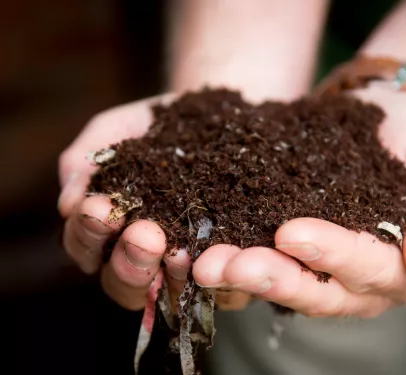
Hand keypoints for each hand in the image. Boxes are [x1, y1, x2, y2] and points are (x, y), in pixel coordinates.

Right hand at [58, 94, 252, 310]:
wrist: (218, 113)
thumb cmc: (158, 125)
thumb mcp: (116, 132)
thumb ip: (85, 162)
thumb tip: (67, 205)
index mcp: (110, 231)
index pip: (87, 249)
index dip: (87, 235)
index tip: (98, 207)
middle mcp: (146, 255)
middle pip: (125, 282)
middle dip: (129, 261)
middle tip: (142, 234)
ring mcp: (186, 262)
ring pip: (169, 290)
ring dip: (170, 273)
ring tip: (175, 248)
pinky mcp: (227, 261)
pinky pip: (220, 281)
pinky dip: (212, 272)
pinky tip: (210, 252)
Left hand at [193, 84, 405, 316]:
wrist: (381, 116)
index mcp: (403, 269)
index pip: (368, 269)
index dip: (331, 254)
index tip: (290, 232)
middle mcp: (359, 282)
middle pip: (317, 290)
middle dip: (273, 278)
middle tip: (229, 265)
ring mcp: (321, 270)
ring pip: (282, 282)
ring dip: (241, 276)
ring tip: (204, 263)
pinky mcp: (291, 252)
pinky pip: (262, 258)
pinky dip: (232, 253)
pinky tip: (199, 245)